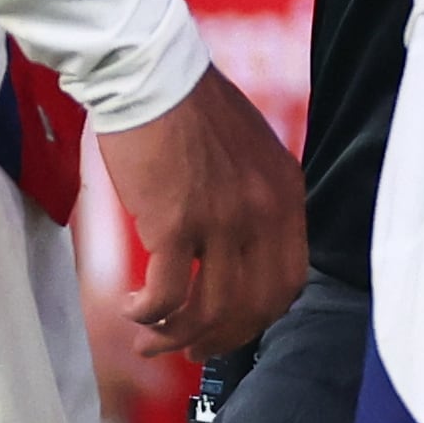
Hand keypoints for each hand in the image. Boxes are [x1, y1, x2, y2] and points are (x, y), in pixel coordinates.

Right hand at [93, 65, 305, 353]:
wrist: (152, 74)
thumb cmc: (190, 109)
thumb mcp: (248, 153)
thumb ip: (253, 199)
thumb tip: (237, 251)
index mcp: (286, 192)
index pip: (290, 279)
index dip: (259, 314)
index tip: (231, 325)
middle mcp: (264, 211)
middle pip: (255, 306)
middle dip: (221, 338)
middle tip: (191, 348)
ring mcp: (223, 220)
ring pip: (212, 311)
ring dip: (178, 337)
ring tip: (152, 338)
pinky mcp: (175, 224)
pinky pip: (167, 295)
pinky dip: (149, 315)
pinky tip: (133, 310)